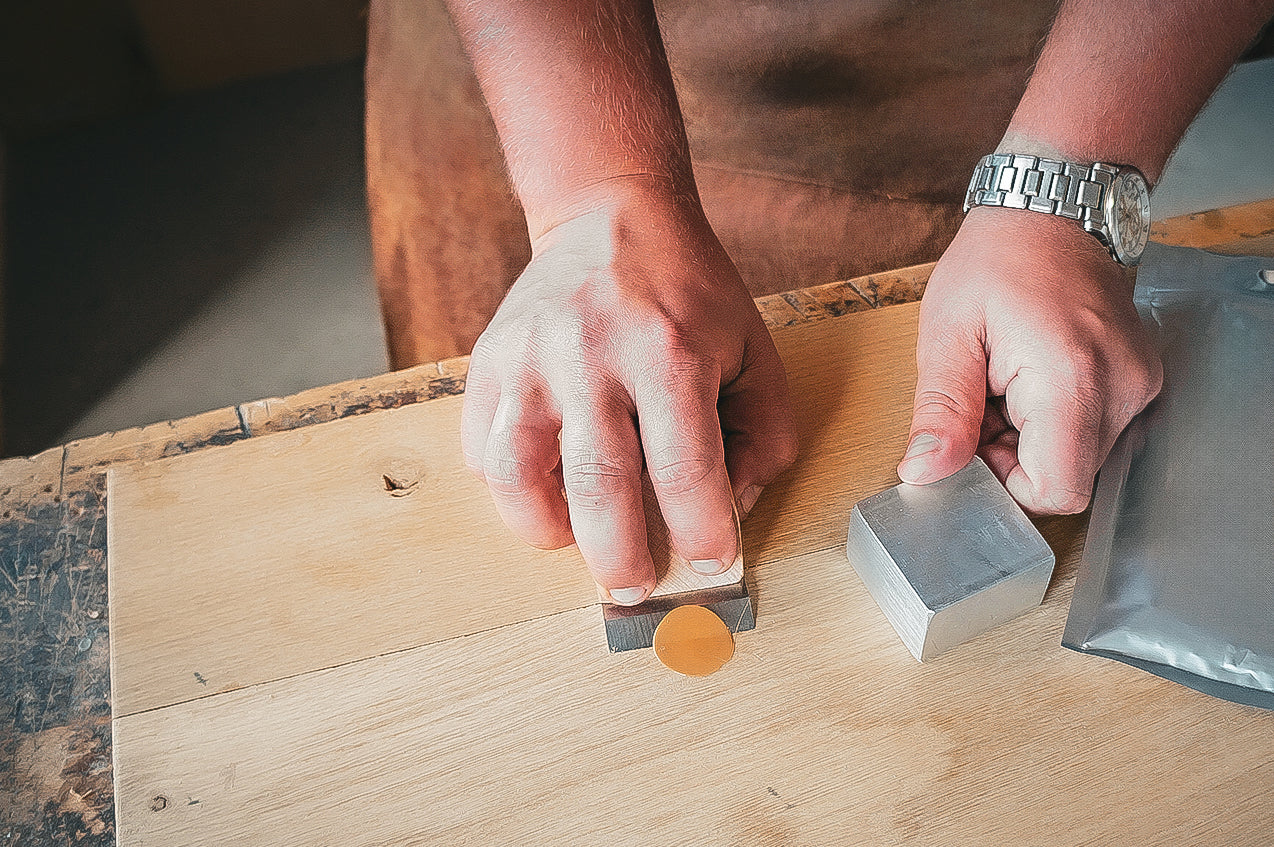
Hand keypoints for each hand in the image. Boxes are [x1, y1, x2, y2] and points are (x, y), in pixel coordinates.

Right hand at [461, 183, 796, 602]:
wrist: (611, 214)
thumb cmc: (689, 292)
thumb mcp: (754, 352)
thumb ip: (762, 436)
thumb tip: (729, 508)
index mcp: (669, 353)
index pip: (685, 469)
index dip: (701, 531)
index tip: (711, 559)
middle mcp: (592, 356)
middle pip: (596, 485)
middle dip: (618, 557)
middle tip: (633, 585)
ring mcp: (531, 358)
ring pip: (516, 473)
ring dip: (546, 528)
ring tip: (574, 540)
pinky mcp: (491, 361)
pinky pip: (482, 447)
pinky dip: (508, 488)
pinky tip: (542, 490)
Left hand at [898, 206, 1161, 512]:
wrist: (1052, 210)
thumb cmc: (997, 260)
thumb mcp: (948, 334)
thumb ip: (940, 411)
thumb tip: (925, 473)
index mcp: (1072, 379)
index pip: (1057, 490)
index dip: (1007, 482)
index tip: (977, 440)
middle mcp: (1121, 388)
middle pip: (1066, 476)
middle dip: (1014, 455)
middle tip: (983, 397)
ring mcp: (1138, 384)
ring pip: (1078, 456)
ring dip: (1031, 436)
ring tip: (1005, 381)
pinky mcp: (1139, 380)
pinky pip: (1093, 430)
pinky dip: (1054, 418)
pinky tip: (1029, 377)